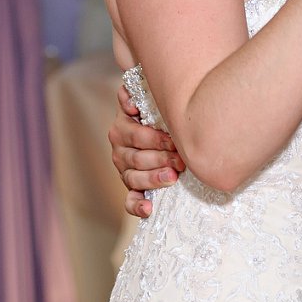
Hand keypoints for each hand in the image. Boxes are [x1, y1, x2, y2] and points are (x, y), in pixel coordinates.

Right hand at [109, 84, 182, 219]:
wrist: (161, 130)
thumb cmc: (158, 114)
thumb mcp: (149, 100)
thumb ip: (136, 92)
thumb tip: (131, 93)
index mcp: (123, 128)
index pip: (136, 135)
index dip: (155, 139)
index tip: (174, 141)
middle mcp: (120, 150)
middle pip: (137, 158)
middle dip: (160, 159)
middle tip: (180, 161)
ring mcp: (124, 170)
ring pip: (134, 178)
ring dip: (153, 179)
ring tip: (172, 179)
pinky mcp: (132, 189)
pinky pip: (130, 201)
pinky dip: (137, 206)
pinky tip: (148, 209)